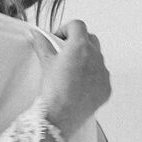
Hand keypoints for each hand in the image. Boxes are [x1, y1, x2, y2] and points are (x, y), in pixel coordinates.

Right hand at [41, 21, 110, 138]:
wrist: (61, 115)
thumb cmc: (53, 89)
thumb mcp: (46, 63)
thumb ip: (42, 45)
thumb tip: (35, 34)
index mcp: (80, 46)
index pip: (77, 25)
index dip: (66, 29)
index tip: (59, 39)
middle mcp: (96, 56)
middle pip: (90, 39)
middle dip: (79, 42)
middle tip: (66, 52)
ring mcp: (104, 72)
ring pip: (97, 58)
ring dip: (87, 59)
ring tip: (72, 71)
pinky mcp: (107, 87)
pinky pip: (101, 77)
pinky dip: (93, 77)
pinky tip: (80, 86)